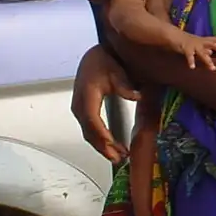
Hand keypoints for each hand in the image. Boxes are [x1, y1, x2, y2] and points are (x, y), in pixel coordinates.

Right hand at [71, 45, 141, 162]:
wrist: (94, 56)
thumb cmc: (104, 62)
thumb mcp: (117, 71)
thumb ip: (125, 85)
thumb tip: (136, 96)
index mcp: (87, 96)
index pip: (93, 121)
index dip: (103, 136)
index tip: (113, 146)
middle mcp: (79, 105)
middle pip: (89, 132)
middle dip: (103, 148)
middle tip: (118, 159)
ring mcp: (79, 109)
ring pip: (88, 134)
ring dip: (102, 147)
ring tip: (117, 157)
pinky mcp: (82, 111)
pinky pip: (89, 129)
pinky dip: (99, 140)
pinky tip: (111, 146)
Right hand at [173, 32, 215, 70]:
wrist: (172, 35)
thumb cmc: (185, 41)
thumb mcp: (196, 45)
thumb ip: (203, 49)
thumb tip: (211, 52)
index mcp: (202, 40)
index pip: (214, 39)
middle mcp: (199, 42)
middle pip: (212, 44)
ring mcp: (193, 45)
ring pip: (202, 52)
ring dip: (208, 60)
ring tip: (213, 68)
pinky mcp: (185, 48)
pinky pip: (189, 56)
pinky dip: (191, 61)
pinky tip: (192, 67)